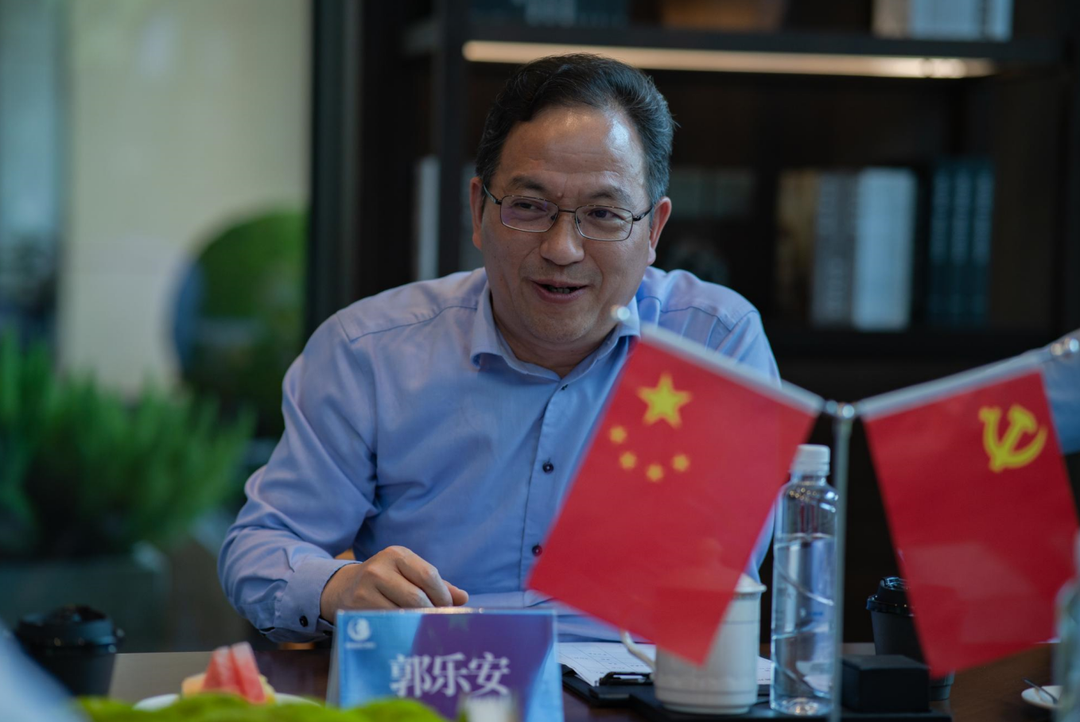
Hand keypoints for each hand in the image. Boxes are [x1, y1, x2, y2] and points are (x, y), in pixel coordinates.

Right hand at [319, 545, 467, 618]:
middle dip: (431, 611)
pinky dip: (400, 628)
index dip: (442, 595)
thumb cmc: (386, 581)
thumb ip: (437, 585)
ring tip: (423, 626)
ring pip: (402, 611)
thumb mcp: (408, 574)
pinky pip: (388, 621)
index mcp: (398, 555)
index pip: (428, 574)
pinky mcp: (358, 605)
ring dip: (416, 622)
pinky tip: (405, 630)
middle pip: (416, 596)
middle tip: (438, 622)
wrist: (343, 588)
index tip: (448, 609)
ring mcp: (367, 587)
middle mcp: (381, 567)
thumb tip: (463, 598)